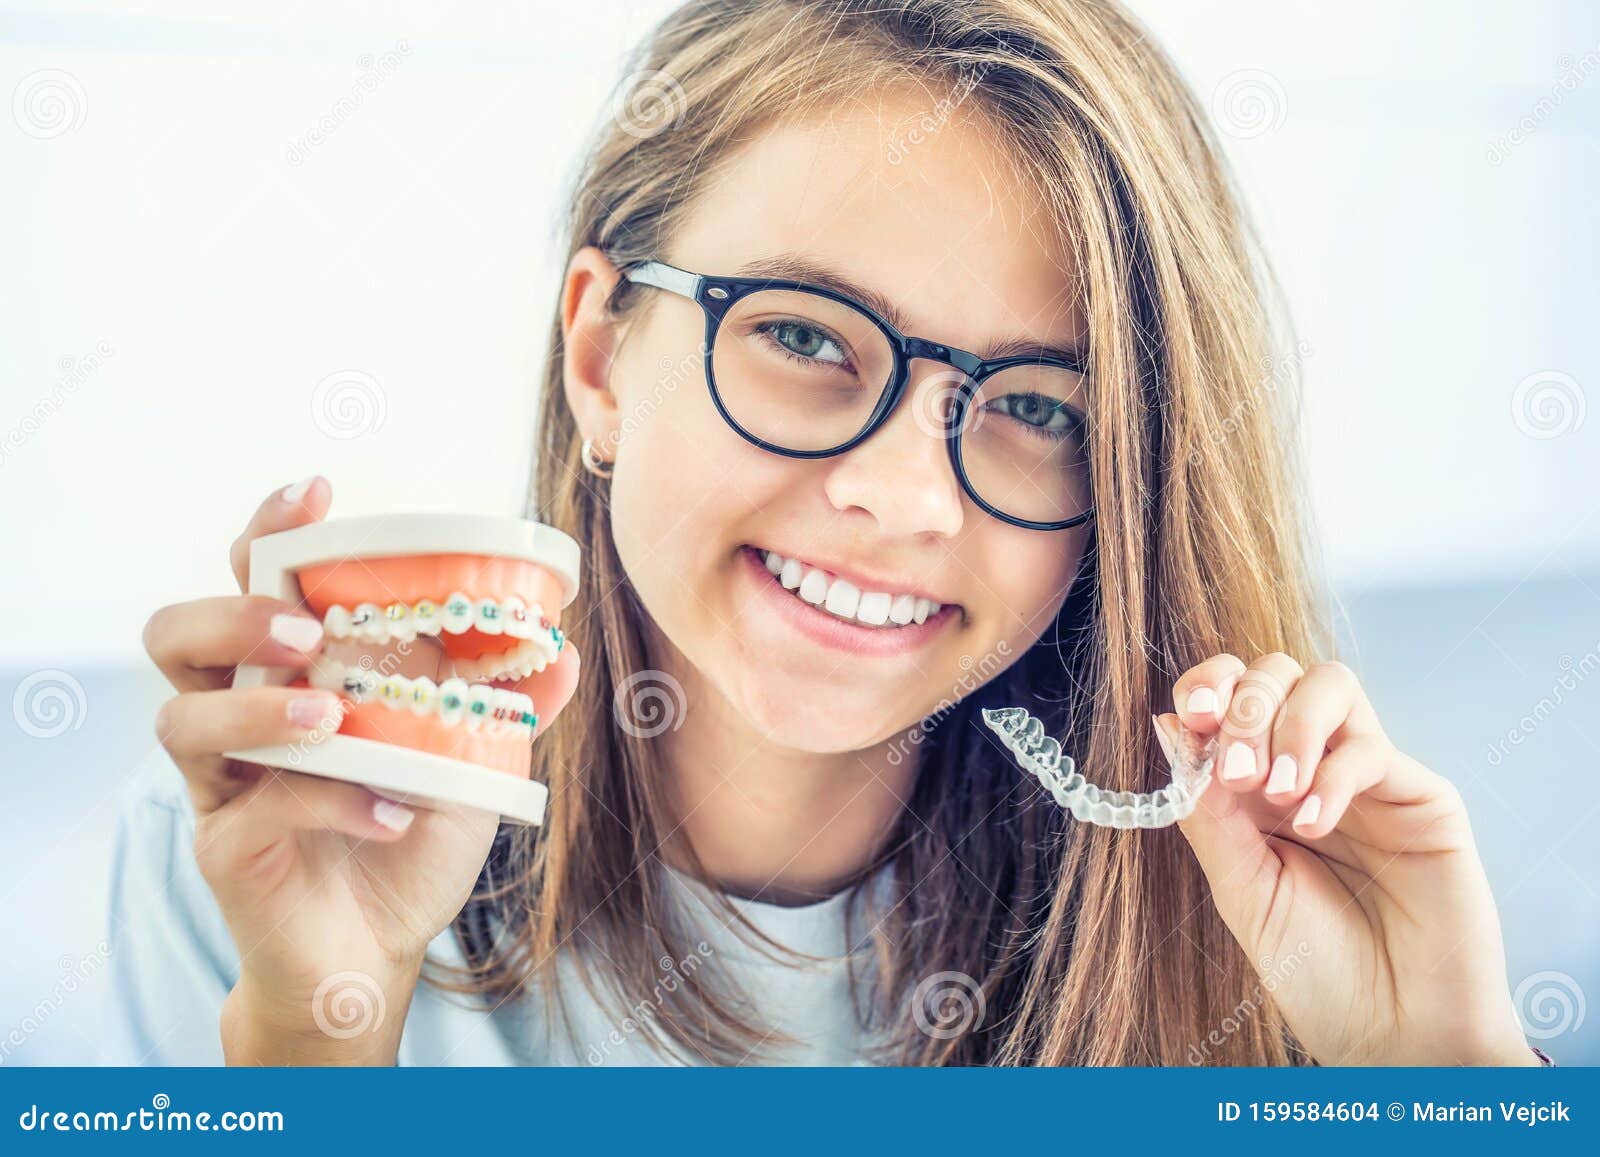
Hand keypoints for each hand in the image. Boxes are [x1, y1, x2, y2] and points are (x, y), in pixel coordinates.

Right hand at [143, 478, 579, 1062]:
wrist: (379, 948)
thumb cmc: (411, 834)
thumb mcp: (471, 760)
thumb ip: (505, 702)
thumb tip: (562, 651)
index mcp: (292, 671)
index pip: (253, 580)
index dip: (271, 530)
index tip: (318, 495)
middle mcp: (242, 713)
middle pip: (177, 634)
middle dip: (235, 614)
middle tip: (304, 629)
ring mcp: (225, 781)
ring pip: (181, 718)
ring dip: (256, 704)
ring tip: (330, 714)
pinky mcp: (228, 846)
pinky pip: (257, 807)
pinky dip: (330, 800)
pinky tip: (390, 811)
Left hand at [1156, 652, 1534, 1066]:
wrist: (1395, 1034)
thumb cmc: (1316, 970)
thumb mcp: (1240, 889)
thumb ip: (1207, 811)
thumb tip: (1170, 727)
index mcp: (1254, 785)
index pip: (1231, 694)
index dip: (1209, 685)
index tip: (1197, 716)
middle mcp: (1310, 766)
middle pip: (1277, 673)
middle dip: (1247, 707)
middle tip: (1238, 774)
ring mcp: (1367, 776)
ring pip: (1331, 683)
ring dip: (1291, 725)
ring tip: (1277, 794)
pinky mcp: (1421, 795)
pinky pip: (1371, 747)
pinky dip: (1333, 774)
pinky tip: (1314, 824)